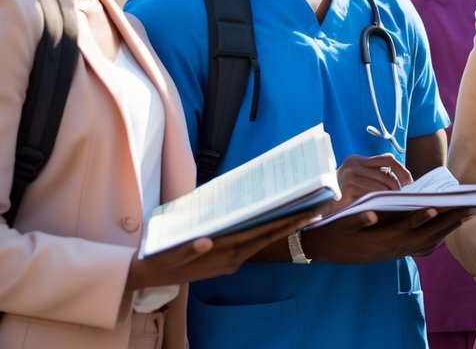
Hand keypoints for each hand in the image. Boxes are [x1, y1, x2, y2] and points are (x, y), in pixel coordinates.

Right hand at [126, 209, 316, 291]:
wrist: (151, 274)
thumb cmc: (164, 257)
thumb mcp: (175, 253)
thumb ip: (190, 248)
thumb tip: (205, 242)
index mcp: (226, 254)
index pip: (262, 235)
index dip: (286, 223)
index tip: (307, 214)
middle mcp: (233, 259)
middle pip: (269, 236)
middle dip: (293, 223)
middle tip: (317, 208)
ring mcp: (231, 261)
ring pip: (262, 240)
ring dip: (282, 227)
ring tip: (302, 212)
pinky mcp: (226, 260)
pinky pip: (250, 243)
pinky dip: (263, 231)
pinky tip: (271, 220)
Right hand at [301, 206, 468, 263]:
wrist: (325, 249)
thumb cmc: (334, 232)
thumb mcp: (342, 224)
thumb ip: (358, 219)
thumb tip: (371, 215)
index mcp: (381, 241)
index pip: (408, 230)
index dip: (423, 219)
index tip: (439, 207)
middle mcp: (393, 249)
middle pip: (426, 237)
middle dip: (447, 223)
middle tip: (467, 208)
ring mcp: (395, 253)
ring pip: (427, 244)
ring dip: (446, 231)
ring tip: (463, 216)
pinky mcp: (395, 253)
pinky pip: (422, 248)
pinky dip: (436, 239)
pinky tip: (444, 230)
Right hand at [332, 153, 410, 210]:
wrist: (320, 209)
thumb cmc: (344, 196)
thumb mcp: (358, 180)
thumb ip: (377, 176)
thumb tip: (407, 182)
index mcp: (356, 160)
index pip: (388, 159)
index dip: (402, 170)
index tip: (410, 182)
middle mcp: (351, 165)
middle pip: (387, 176)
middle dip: (397, 189)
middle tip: (403, 199)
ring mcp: (348, 178)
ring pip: (381, 189)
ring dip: (389, 199)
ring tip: (394, 206)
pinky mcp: (346, 192)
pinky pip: (372, 199)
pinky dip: (379, 205)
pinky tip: (381, 210)